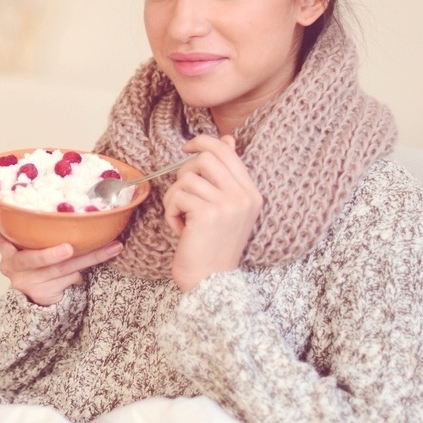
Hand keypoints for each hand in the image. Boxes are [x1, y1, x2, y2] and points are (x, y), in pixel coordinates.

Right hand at [0, 200, 122, 305]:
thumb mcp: (33, 240)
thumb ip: (41, 225)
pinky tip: (106, 255)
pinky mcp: (39, 294)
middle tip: (68, 248)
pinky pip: (68, 280)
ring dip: (88, 257)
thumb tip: (75, 196)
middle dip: (49, 255)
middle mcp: (10, 263)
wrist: (40, 297)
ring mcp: (23, 280)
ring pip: (59, 269)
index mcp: (5, 244)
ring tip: (109, 248)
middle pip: (27, 259)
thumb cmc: (40, 260)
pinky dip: (86, 268)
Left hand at [162, 134, 261, 292]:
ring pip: (187, 177)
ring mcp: (227, 204)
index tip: (187, 149)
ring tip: (182, 218)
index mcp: (251, 193)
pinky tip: (180, 229)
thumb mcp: (227, 209)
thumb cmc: (212, 247)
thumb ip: (226, 177)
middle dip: (185, 172)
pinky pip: (178, 195)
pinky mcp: (208, 213)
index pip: (227, 151)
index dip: (203, 142)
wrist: (211, 283)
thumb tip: (228, 139)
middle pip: (205, 158)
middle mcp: (243, 196)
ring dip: (175, 197)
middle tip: (183, 195)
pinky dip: (171, 212)